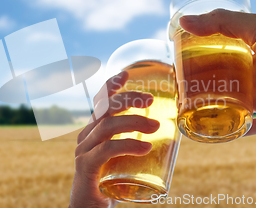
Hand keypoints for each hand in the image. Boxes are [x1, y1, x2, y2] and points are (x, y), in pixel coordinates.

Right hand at [68, 71, 159, 207]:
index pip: (99, 102)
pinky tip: (144, 148)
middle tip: (151, 100)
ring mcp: (83, 151)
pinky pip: (106, 150)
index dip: (111, 85)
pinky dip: (126, 145)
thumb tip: (171, 137)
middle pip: (104, 109)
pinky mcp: (86, 167)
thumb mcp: (123, 159)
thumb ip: (136, 146)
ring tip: (155, 127)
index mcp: (94, 131)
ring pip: (107, 127)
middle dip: (127, 99)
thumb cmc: (110, 182)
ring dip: (133, 123)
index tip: (127, 73)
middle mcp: (86, 137)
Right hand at [180, 9, 255, 133]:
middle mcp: (251, 77)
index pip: (216, 55)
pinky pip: (236, 129)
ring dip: (203, 108)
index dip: (196, 58)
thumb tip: (182, 22)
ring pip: (222, 106)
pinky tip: (200, 131)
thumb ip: (221, 21)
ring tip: (181, 109)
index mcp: (249, 54)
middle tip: (175, 87)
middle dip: (195, 85)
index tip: (176, 61)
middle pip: (216, 81)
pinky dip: (219, 132)